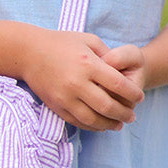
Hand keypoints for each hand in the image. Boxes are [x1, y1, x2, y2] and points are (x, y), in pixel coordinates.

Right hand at [22, 29, 144, 130]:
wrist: (28, 53)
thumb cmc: (61, 43)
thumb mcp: (88, 40)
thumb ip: (108, 55)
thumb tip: (123, 72)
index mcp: (88, 64)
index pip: (118, 84)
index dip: (133, 94)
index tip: (140, 97)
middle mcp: (77, 83)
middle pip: (108, 106)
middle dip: (124, 113)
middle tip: (132, 116)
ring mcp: (65, 97)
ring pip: (93, 119)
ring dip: (109, 124)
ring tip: (119, 124)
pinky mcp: (56, 106)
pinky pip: (78, 122)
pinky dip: (92, 126)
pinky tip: (101, 125)